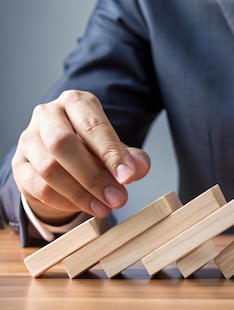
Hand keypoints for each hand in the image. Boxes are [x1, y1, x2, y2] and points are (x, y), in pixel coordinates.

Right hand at [11, 90, 149, 223]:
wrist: (65, 157)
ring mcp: (29, 139)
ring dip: (80, 193)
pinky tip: (84, 206)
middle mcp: (48, 114)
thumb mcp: (117, 149)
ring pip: (49, 168)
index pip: (92, 126)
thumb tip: (138, 168)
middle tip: (118, 198)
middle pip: (63, 144)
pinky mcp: (19, 164)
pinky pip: (38, 187)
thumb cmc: (94, 147)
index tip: (127, 176)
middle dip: (94, 176)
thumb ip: (132, 158)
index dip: (111, 153)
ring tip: (105, 207)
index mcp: (76, 102)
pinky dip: (64, 201)